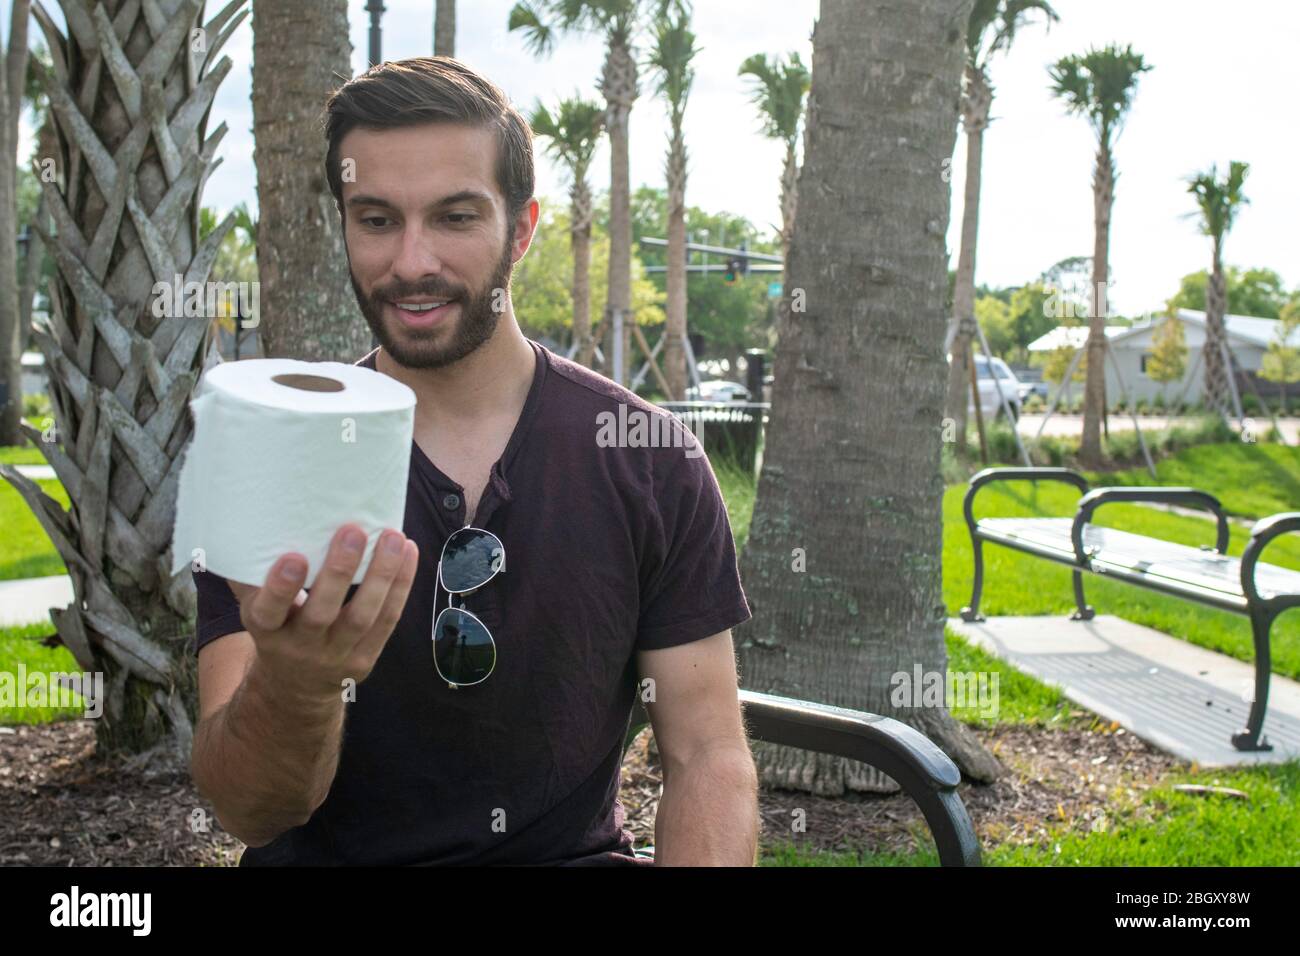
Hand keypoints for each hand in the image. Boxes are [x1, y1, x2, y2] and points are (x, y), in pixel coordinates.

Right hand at [228, 523, 419, 701]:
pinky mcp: (365, 658)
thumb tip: (254, 522)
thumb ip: (253, 574)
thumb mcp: (256, 607)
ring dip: (381, 574)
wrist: (297, 684)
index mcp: (267, 630)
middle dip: (339, 572)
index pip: (269, 612)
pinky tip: (408, 552)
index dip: (280, 588)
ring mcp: (335, 656)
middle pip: (322, 613)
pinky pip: (387, 620)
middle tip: (353, 532)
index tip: (293, 557)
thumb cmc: (278, 626)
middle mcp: (300, 647)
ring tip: (393, 537)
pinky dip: (401, 585)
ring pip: (363, 617)